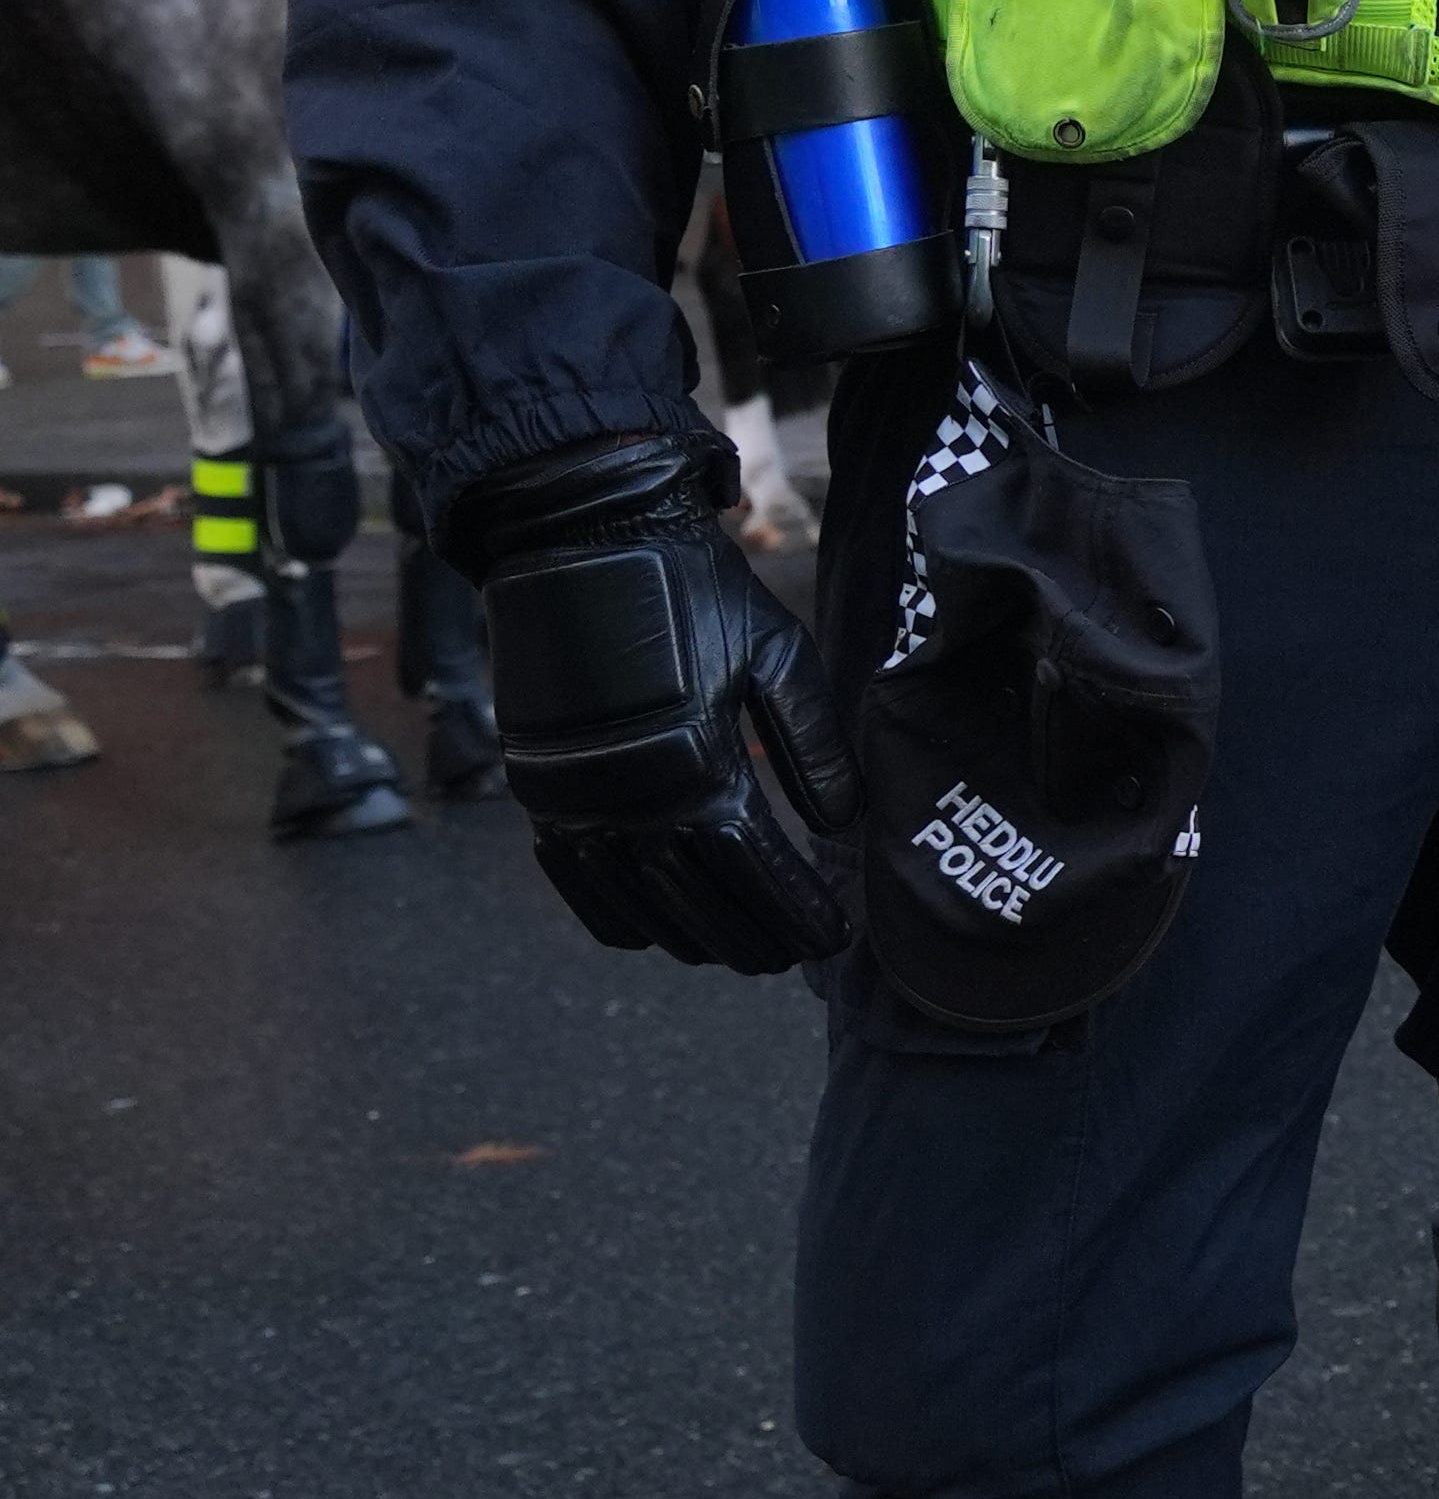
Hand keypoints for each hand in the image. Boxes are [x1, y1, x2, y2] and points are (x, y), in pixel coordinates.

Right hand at [444, 428, 858, 971]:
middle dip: (748, 934)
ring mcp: (573, 796)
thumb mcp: (776, 655)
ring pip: (633, 900)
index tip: (832, 939)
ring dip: (686, 934)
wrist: (579, 540)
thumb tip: (840, 826)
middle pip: (695, 898)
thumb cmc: (694, 590)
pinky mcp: (537, 783)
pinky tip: (645, 932)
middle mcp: (626, 796)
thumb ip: (809, 746)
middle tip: (790, 957)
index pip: (752, 869)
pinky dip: (609, 912)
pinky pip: (569, 875)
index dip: (795, 911)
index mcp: (694, 765)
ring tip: (733, 952)